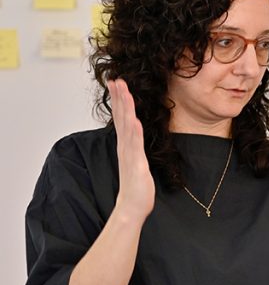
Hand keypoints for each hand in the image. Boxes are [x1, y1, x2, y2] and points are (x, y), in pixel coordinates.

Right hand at [108, 78, 154, 222]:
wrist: (132, 205)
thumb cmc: (136, 185)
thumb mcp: (137, 160)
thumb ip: (135, 147)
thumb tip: (135, 135)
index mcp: (126, 145)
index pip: (122, 118)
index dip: (120, 100)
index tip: (118, 83)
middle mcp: (125, 146)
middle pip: (121, 117)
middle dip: (120, 97)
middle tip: (116, 79)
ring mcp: (129, 154)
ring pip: (126, 126)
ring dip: (125, 108)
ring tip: (124, 91)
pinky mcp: (136, 164)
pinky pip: (134, 145)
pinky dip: (134, 132)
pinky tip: (134, 120)